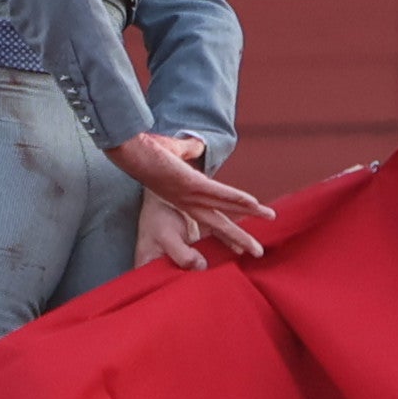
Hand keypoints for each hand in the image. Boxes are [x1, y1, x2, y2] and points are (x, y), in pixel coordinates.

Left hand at [108, 133, 271, 262]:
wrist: (128, 149)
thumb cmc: (146, 150)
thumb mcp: (170, 152)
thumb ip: (187, 151)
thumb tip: (196, 146)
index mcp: (182, 199)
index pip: (208, 218)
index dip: (224, 232)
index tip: (236, 246)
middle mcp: (187, 202)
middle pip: (218, 224)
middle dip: (239, 238)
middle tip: (257, 252)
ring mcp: (189, 194)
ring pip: (223, 211)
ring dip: (248, 217)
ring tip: (268, 222)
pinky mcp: (190, 183)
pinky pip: (219, 193)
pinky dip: (237, 199)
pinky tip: (253, 204)